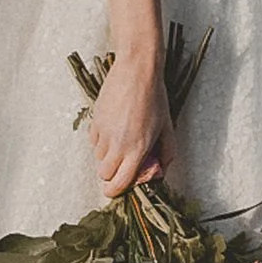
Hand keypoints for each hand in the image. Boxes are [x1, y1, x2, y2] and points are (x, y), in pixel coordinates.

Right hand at [88, 53, 173, 196]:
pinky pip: (94, 142)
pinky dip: (101, 141)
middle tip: (123, 163)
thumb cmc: (155, 97)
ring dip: (108, 155)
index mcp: (137, 149)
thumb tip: (160, 169)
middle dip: (112, 174)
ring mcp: (103, 134)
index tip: (118, 189)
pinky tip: (114, 127)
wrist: (136, 71)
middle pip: (104, 175)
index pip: (119, 184)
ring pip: (98, 158)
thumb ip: (166, 153)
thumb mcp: (167, 127)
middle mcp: (117, 145)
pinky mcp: (95, 122)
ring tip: (122, 139)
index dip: (117, 191)